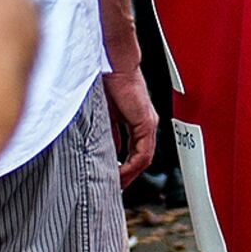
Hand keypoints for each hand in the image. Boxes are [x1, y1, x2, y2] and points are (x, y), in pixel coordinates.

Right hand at [104, 63, 159, 184]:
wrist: (113, 64)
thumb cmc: (107, 81)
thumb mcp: (104, 112)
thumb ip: (107, 130)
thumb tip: (102, 148)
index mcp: (136, 119)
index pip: (133, 150)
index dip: (123, 166)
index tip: (112, 177)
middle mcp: (145, 123)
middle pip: (139, 158)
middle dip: (127, 175)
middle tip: (114, 188)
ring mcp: (148, 124)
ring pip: (142, 159)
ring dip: (129, 174)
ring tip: (116, 185)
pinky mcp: (146, 123)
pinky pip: (142, 153)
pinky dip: (131, 166)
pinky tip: (120, 174)